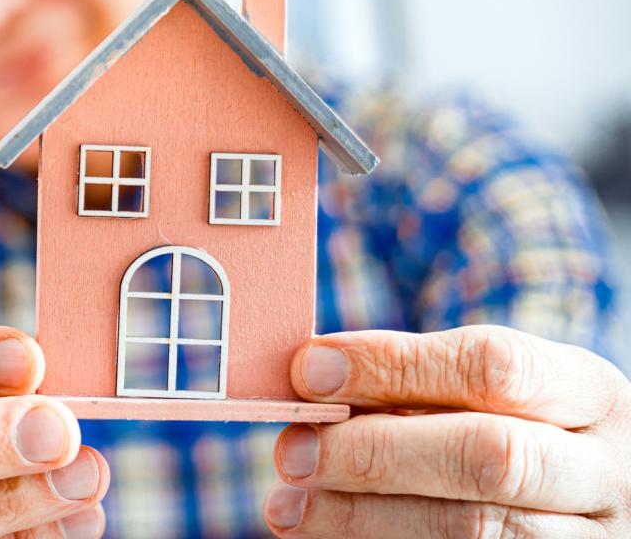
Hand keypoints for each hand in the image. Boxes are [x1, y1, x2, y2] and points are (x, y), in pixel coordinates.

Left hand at [265, 325, 630, 536]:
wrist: (576, 498)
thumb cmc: (511, 427)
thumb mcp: (489, 393)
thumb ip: (412, 381)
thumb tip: (309, 378)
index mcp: (591, 393)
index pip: (494, 365)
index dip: (393, 365)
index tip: (308, 369)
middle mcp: (606, 470)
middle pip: (489, 456)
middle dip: (375, 453)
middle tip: (291, 452)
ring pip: (474, 530)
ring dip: (363, 517)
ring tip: (288, 507)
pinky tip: (325, 537)